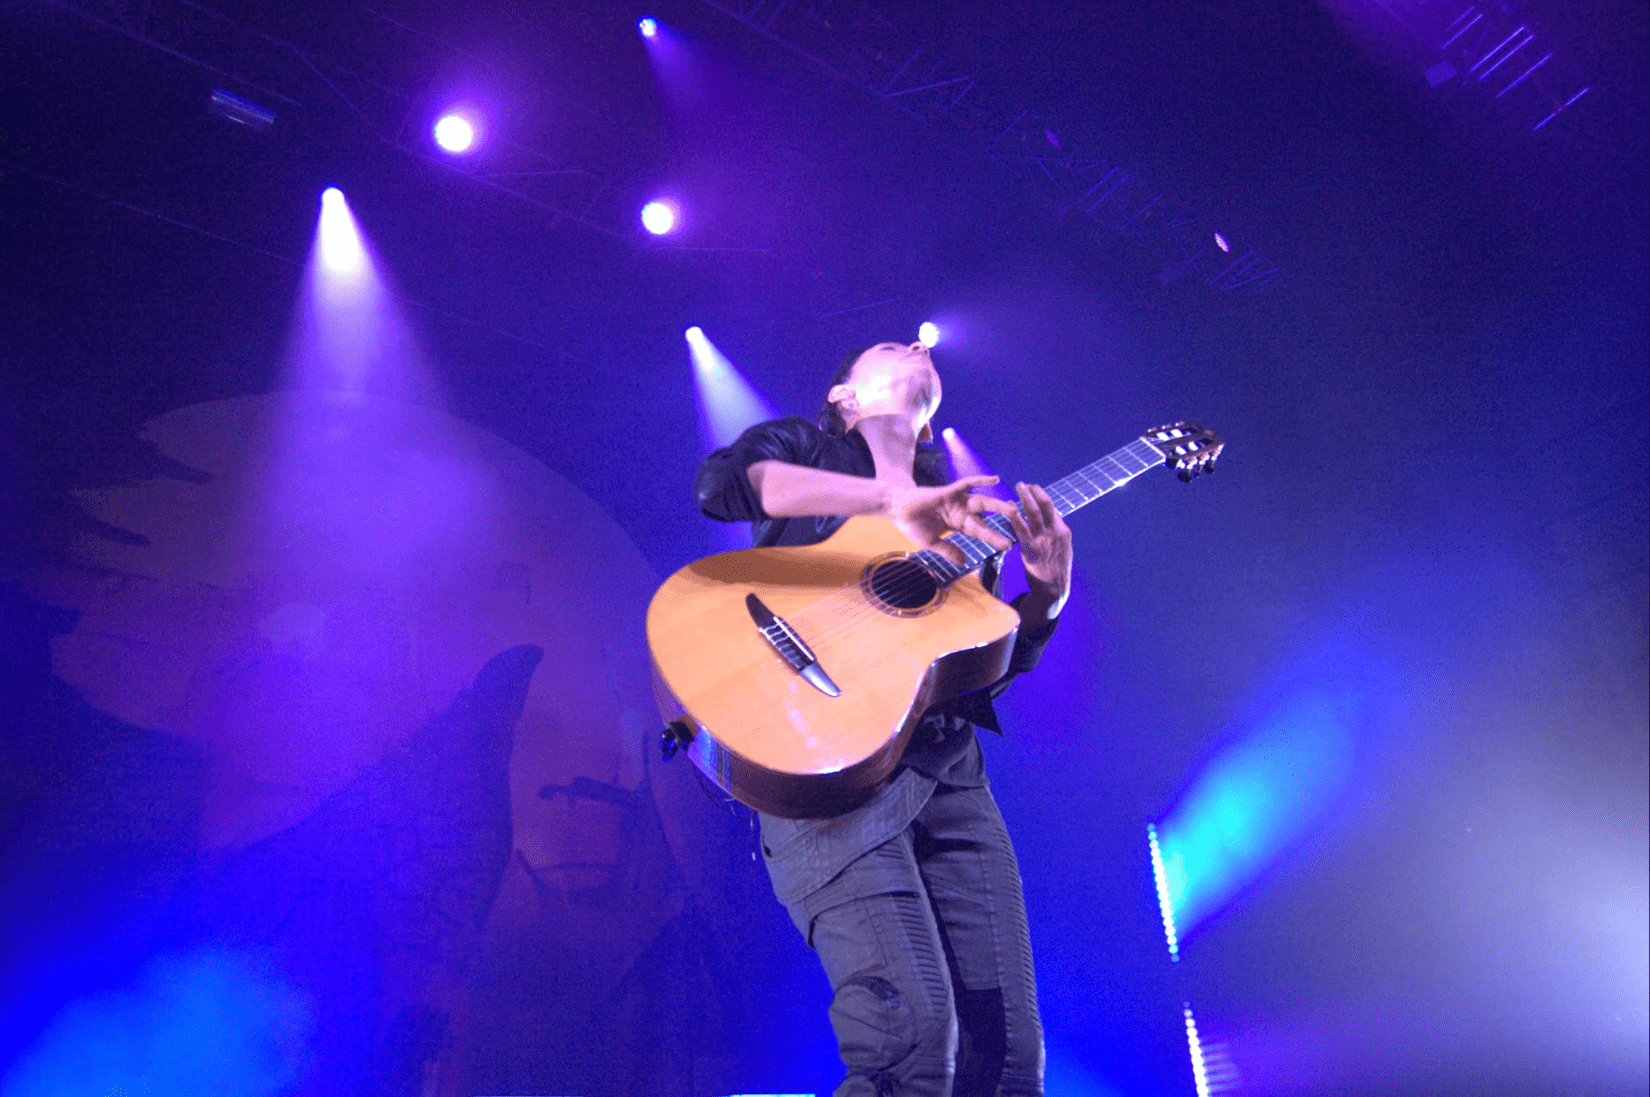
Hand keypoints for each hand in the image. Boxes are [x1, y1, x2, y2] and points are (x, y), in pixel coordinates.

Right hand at [886, 475, 1016, 564]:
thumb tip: (964, 563)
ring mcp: (956, 500)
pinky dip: (980, 480)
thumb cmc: (912, 525)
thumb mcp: (932, 542)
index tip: (1008, 545)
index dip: (993, 538)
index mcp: (957, 524)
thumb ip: (948, 551)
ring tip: (1014, 510)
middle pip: (985, 519)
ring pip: (982, 503)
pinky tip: (996, 479)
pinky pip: (967, 483)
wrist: (897, 509)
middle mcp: (960, 511)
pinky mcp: (949, 490)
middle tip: (1018, 530)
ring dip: (998, 506)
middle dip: (999, 526)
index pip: (979, 533)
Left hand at [1009, 483, 1071, 617]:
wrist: (1053, 589)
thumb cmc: (1056, 570)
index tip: (1034, 489)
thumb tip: (1052, 518)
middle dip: (1034, 492)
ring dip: (1024, 497)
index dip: (1042, 496)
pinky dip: (1014, 515)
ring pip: (1033, 512)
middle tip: (1024, 484)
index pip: (1053, 509)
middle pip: (1045, 505)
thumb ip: (1057, 533)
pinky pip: (1020, 528)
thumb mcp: (1063, 549)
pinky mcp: (1030, 549)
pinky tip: (1008, 507)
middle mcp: (1055, 533)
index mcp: (1063, 532)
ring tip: (1017, 487)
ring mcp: (1043, 540)